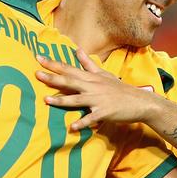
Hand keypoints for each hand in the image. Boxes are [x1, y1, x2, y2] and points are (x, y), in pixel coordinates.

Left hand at [35, 48, 158, 130]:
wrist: (140, 101)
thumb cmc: (119, 88)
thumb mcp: (103, 73)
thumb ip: (87, 63)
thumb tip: (76, 50)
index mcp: (90, 77)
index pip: (68, 68)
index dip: (53, 63)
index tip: (38, 57)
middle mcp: (92, 86)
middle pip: (69, 81)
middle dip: (52, 78)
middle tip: (36, 74)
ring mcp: (98, 99)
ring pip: (77, 99)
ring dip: (61, 101)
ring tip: (46, 100)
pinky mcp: (105, 112)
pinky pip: (91, 118)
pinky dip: (83, 123)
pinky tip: (73, 127)